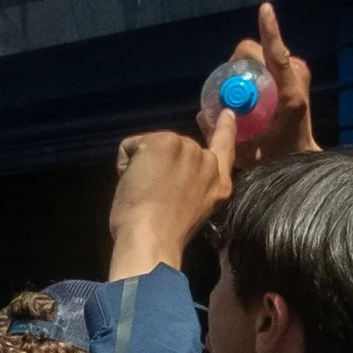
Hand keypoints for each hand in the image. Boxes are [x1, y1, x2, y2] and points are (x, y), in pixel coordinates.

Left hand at [109, 124, 233, 277]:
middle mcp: (207, 163)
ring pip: (153, 147)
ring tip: (145, 194)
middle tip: (154, 195)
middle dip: (163, 164)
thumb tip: (168, 177)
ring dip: (144, 165)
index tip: (227, 113)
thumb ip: (189, 187)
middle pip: (176, 149)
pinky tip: (132, 184)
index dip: (224, 130)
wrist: (152, 239)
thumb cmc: (165, 236)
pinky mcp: (164, 141)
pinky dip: (125, 164)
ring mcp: (188, 149)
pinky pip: (131, 146)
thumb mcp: (190, 210)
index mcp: (217, 184)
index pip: (225, 148)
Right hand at [218, 1, 318, 163]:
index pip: (278, 56)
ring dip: (243, 70)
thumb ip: (223, 136)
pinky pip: (264, 59)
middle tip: (228, 93)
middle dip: (235, 66)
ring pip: (259, 55)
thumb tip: (202, 114)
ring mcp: (297, 73)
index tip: (265, 9)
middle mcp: (296, 78)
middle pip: (258, 52)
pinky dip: (250, 71)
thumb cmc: (276, 157)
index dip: (270, 31)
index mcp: (290, 96)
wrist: (301, 156)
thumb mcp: (246, 154)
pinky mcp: (294, 72)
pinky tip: (249, 92)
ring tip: (242, 97)